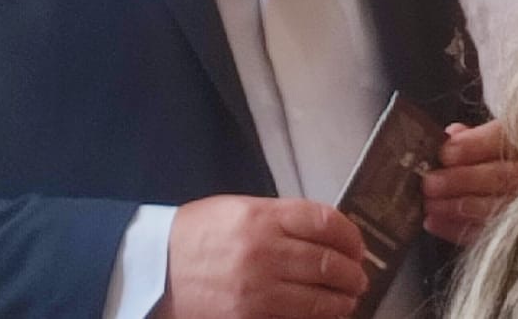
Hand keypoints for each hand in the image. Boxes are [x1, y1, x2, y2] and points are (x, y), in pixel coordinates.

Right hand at [156, 195, 367, 318]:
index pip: (323, 221)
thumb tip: (323, 232)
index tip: (357, 243)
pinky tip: (325, 313)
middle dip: (353, 271)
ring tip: (349, 298)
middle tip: (359, 275)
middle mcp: (264, 250)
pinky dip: (318, 317)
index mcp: (260, 216)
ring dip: (343, 299)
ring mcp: (258, 289)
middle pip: (328, 261)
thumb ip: (279, 218)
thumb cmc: (198, 234)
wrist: (158, 267)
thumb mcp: (237, 210)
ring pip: (320, 297)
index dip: (349, 234)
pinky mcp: (251, 317)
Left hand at [420, 121, 517, 245]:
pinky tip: (434, 224)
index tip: (445, 152)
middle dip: (462, 180)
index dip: (474, 146)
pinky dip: (459, 230)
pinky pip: (491, 234)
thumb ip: (481, 136)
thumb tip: (452, 133)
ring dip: (459, 207)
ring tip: (429, 205)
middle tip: (430, 182)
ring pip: (497, 208)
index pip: (505, 141)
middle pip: (501, 177)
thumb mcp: (508, 138)